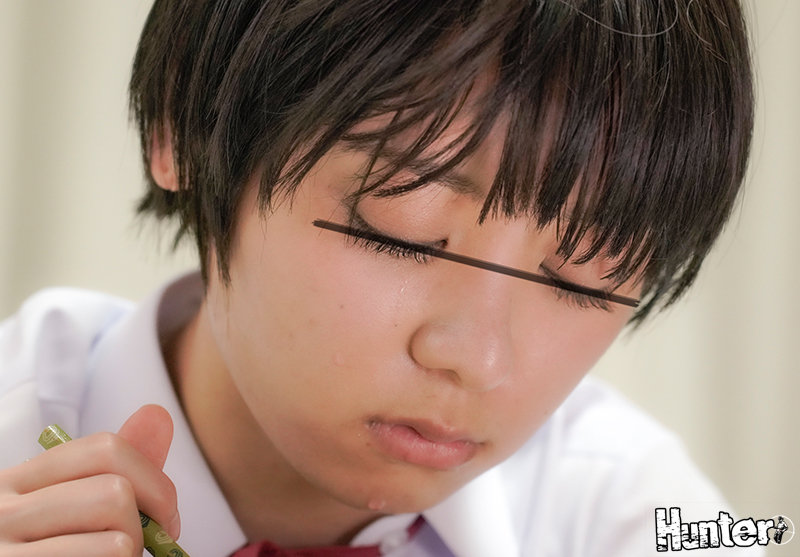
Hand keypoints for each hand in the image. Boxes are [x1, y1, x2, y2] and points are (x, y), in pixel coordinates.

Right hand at [0, 405, 179, 556]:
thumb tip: (158, 414)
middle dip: (145, 525)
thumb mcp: (66, 506)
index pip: (105, 449)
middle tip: (143, 549)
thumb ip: (114, 469)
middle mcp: (2, 513)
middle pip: (115, 493)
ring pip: (116, 539)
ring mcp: (6, 554)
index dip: (154, 479)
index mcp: (15, 483)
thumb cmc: (44, 554)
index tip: (166, 515)